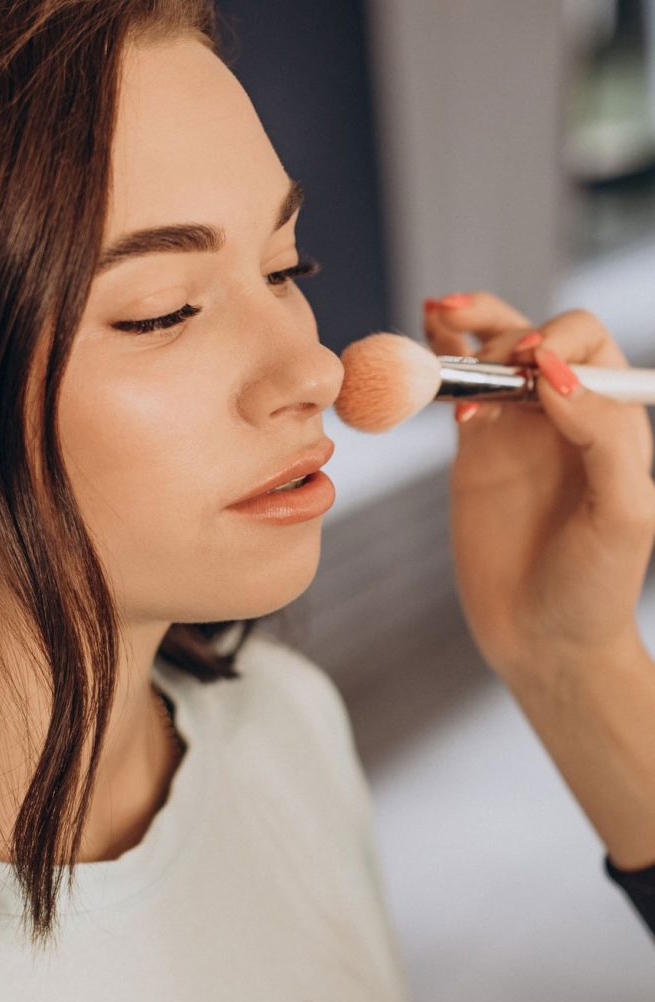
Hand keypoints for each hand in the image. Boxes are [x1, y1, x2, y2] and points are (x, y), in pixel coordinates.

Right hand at [423, 291, 654, 685]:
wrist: (542, 640)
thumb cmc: (594, 587)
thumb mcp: (623, 514)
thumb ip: (602, 436)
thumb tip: (554, 374)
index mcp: (611, 422)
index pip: (587, 345)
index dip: (557, 342)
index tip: (530, 371)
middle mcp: (565, 418)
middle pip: (537, 336)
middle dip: (506, 331)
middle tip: (488, 366)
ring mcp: (516, 433)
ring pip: (492, 355)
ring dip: (469, 326)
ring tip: (440, 314)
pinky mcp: (474, 455)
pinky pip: (457, 396)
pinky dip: (440, 366)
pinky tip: (426, 349)